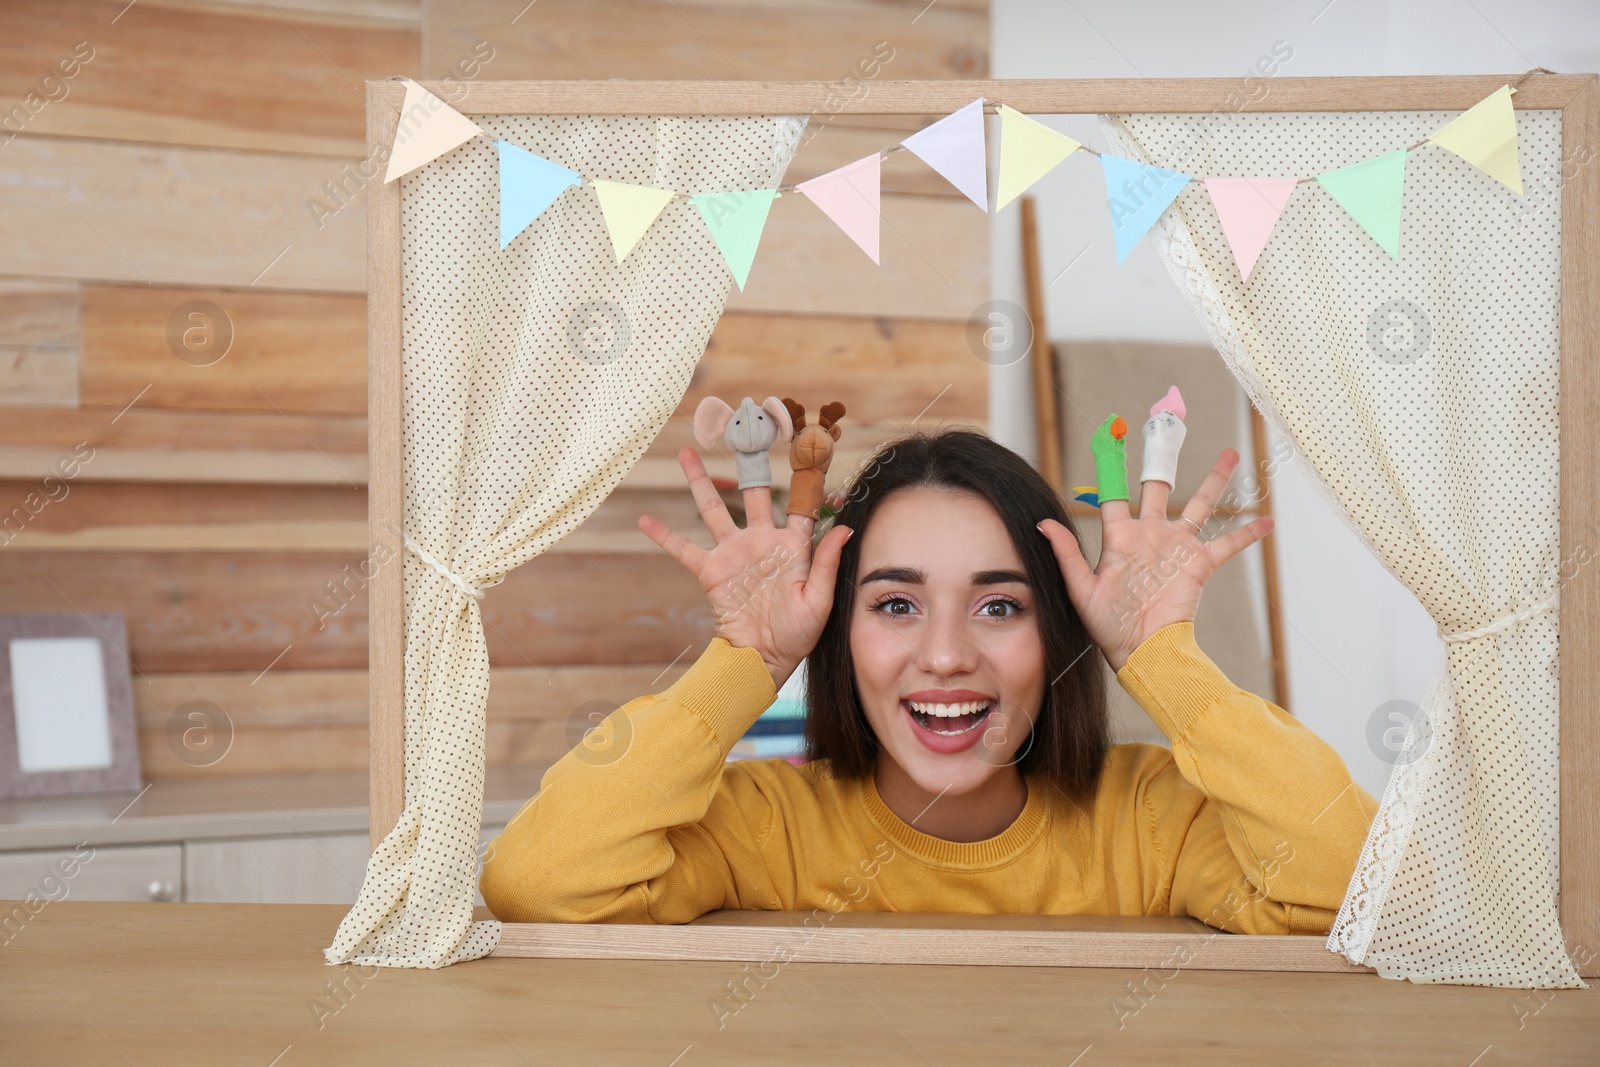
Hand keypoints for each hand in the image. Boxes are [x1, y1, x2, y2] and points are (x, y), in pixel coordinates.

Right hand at [638, 447, 853, 688]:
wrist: (762, 659)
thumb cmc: (797, 635)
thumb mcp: (818, 601)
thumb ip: (825, 562)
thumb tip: (845, 527)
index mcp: (793, 546)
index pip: (802, 505)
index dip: (806, 478)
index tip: (806, 445)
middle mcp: (762, 541)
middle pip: (755, 493)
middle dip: (749, 463)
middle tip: (744, 430)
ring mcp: (734, 553)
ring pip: (714, 509)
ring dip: (699, 481)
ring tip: (685, 454)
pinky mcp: (711, 570)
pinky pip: (684, 549)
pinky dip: (664, 536)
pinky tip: (645, 520)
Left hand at [1036, 448, 1273, 671]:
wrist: (1143, 651)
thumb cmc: (1108, 625)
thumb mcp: (1081, 588)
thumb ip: (1066, 553)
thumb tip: (1042, 522)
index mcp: (1119, 537)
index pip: (1114, 494)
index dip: (1112, 467)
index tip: (1111, 436)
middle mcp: (1150, 535)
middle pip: (1159, 488)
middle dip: (1164, 459)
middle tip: (1169, 428)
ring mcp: (1177, 548)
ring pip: (1200, 505)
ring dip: (1216, 481)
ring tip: (1231, 454)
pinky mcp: (1199, 565)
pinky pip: (1228, 544)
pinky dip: (1248, 533)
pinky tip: (1268, 521)